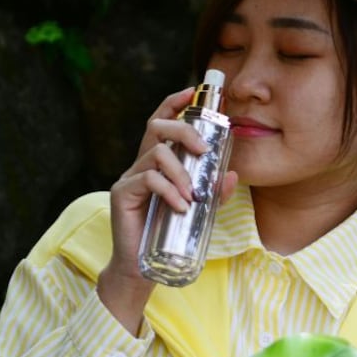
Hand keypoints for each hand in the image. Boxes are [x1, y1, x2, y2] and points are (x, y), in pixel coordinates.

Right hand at [98, 87, 238, 333]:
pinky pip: (148, 181)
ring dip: (181, 173)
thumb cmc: (169, 233)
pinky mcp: (122, 194)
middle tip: (205, 150)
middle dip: (184, 131)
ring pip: (156, 155)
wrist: (142, 266)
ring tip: (193, 196)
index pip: (162, 121)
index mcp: (158, 162)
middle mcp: (141, 164)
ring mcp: (129, 178)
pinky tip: (181, 206)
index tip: (193, 91)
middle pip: (157, 127)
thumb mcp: (200, 209)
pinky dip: (169, 191)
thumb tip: (234, 174)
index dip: (174, 102)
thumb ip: (214, 190)